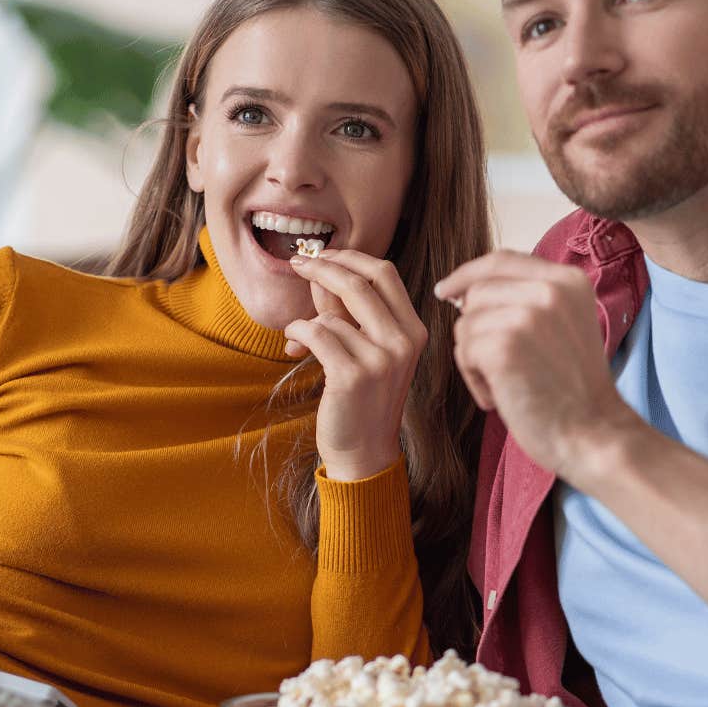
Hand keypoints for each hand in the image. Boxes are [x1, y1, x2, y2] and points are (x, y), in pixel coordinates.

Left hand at [284, 248, 427, 481]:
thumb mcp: (366, 349)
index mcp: (413, 330)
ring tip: (299, 337)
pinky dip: (298, 334)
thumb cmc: (363, 399)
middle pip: (359, 282)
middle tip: (299, 263)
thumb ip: (348, 312)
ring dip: (306, 319)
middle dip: (323, 266)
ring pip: (332, 313)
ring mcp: (381, 360)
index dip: (351, 257)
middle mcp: (403, 342)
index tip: (323, 254)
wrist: (365, 452)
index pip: (385, 273)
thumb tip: (322, 271)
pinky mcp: (352, 376)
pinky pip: (316, 334)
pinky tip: (294, 348)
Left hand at [436, 251, 642, 479]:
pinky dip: (474, 379)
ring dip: (475, 359)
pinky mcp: (504, 345)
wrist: (594, 435)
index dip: (468, 273)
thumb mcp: (564, 326)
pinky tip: (500, 397)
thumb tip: (466, 292)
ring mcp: (527, 315)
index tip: (446, 290)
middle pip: (478, 292)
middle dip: (476, 329)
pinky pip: (464, 351)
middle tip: (502, 368)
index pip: (502, 260)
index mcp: (569, 280)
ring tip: (507, 385)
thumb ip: (529, 299)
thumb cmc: (575, 392)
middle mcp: (550, 289)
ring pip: (466, 323)